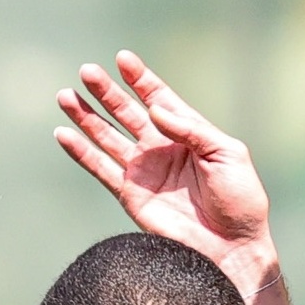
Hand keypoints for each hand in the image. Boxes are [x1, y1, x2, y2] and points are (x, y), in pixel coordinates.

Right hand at [54, 52, 277, 295]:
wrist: (232, 246)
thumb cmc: (240, 199)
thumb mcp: (227, 154)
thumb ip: (191, 129)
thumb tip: (155, 109)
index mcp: (189, 133)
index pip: (159, 98)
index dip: (140, 79)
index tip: (123, 59)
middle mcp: (162, 148)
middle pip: (127, 112)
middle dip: (106, 92)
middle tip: (87, 71)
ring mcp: (144, 171)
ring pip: (107, 136)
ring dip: (86, 117)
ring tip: (66, 95)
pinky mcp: (131, 194)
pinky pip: (100, 168)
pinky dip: (81, 152)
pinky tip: (64, 133)